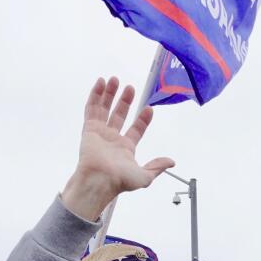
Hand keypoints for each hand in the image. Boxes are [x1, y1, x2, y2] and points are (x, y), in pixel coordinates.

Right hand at [61, 77, 175, 220]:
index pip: (136, 129)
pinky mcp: (89, 129)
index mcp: (126, 149)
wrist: (100, 180)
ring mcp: (100, 133)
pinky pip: (91, 108)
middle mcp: (112, 139)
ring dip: (109, 94)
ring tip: (115, 79)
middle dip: (124, 101)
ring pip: (104, 109)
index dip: (142, 119)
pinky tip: (100, 83)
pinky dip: (95, 95)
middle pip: (119, 115)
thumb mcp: (145, 176)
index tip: (149, 109)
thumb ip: (157, 167)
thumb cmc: (120, 180)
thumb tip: (171, 162)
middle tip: (130, 87)